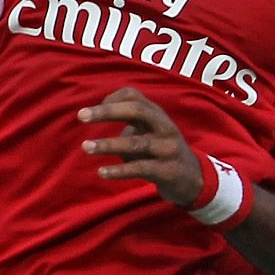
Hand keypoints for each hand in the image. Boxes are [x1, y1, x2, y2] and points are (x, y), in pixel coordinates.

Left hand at [78, 87, 203, 205]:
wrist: (193, 179)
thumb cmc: (162, 152)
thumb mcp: (150, 131)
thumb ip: (130, 122)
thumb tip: (97, 114)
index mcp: (157, 115)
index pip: (134, 96)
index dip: (111, 99)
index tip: (91, 112)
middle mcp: (165, 127)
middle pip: (138, 111)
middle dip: (108, 112)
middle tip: (81, 116)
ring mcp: (168, 149)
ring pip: (137, 143)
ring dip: (109, 144)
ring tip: (86, 146)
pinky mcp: (168, 171)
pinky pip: (142, 169)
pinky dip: (120, 170)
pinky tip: (102, 172)